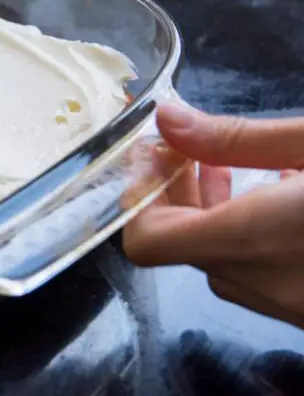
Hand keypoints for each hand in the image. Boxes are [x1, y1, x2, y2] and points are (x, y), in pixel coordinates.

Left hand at [124, 101, 303, 328]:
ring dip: (211, 211)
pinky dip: (248, 236)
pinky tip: (277, 196)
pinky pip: (257, 276)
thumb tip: (166, 119)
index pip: (148, 241)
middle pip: (183, 245)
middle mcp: (264, 286)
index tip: (153, 153)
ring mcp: (289, 307)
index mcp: (253, 240)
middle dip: (174, 192)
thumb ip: (238, 138)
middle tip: (189, 149)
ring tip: (232, 165)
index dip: (139, 195)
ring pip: (220, 262)